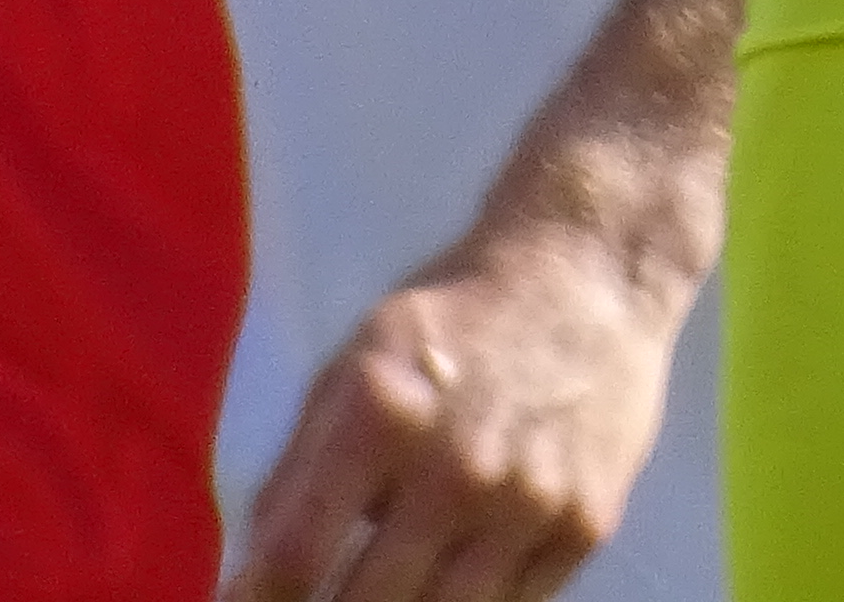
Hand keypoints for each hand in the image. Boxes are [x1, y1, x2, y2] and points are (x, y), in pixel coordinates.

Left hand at [229, 218, 687, 601]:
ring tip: (377, 597)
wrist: (588, 274)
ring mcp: (526, 507)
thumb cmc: (455, 318)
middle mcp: (454, 470)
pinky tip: (443, 588)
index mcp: (380, 415)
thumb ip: (301, 462)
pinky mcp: (584, 528)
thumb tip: (255, 561)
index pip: (296, 553)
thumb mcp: (357, 362)